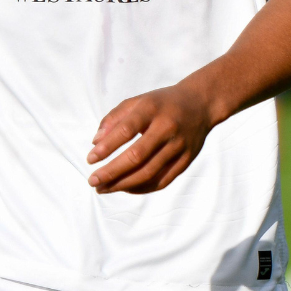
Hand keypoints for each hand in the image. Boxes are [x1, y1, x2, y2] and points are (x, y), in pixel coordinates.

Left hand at [87, 84, 214, 193]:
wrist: (201, 104)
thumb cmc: (161, 103)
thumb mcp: (137, 101)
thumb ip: (114, 119)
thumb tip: (95, 143)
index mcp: (151, 108)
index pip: (126, 131)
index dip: (106, 147)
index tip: (90, 159)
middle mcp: (167, 127)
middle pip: (136, 156)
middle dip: (112, 172)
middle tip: (93, 181)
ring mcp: (179, 146)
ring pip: (148, 172)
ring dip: (123, 184)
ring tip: (104, 188)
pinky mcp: (186, 160)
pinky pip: (162, 180)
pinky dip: (141, 188)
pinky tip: (125, 188)